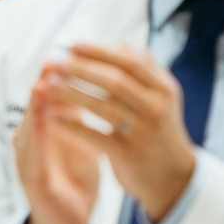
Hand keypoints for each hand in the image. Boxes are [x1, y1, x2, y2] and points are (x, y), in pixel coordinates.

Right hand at [15, 65, 100, 223]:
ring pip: (28, 129)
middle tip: (49, 63)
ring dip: (33, 109)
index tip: (66, 56)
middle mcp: (32, 142)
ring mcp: (28, 161)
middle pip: (33, 109)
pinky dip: (36, 141)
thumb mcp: (83, 143)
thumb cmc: (74, 179)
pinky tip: (41, 127)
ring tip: (41, 87)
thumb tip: (100, 81)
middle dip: (41, 85)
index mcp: (46, 132)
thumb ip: (84, 116)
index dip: (56, 77)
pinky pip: (32, 158)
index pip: (48, 99)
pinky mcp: (31, 181)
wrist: (68, 222)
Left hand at [46, 44, 196, 223]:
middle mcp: (155, 107)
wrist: (175, 179)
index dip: (99, 52)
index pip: (128, 62)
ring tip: (49, 85)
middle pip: (113, 81)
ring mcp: (142, 132)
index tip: (72, 45)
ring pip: (102, 106)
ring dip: (72, 93)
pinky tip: (54, 117)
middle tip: (54, 63)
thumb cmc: (161, 133)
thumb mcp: (162, 99)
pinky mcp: (128, 155)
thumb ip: (145, 71)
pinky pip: (94, 136)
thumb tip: (122, 45)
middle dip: (80, 69)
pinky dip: (73, 125)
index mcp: (162, 89)